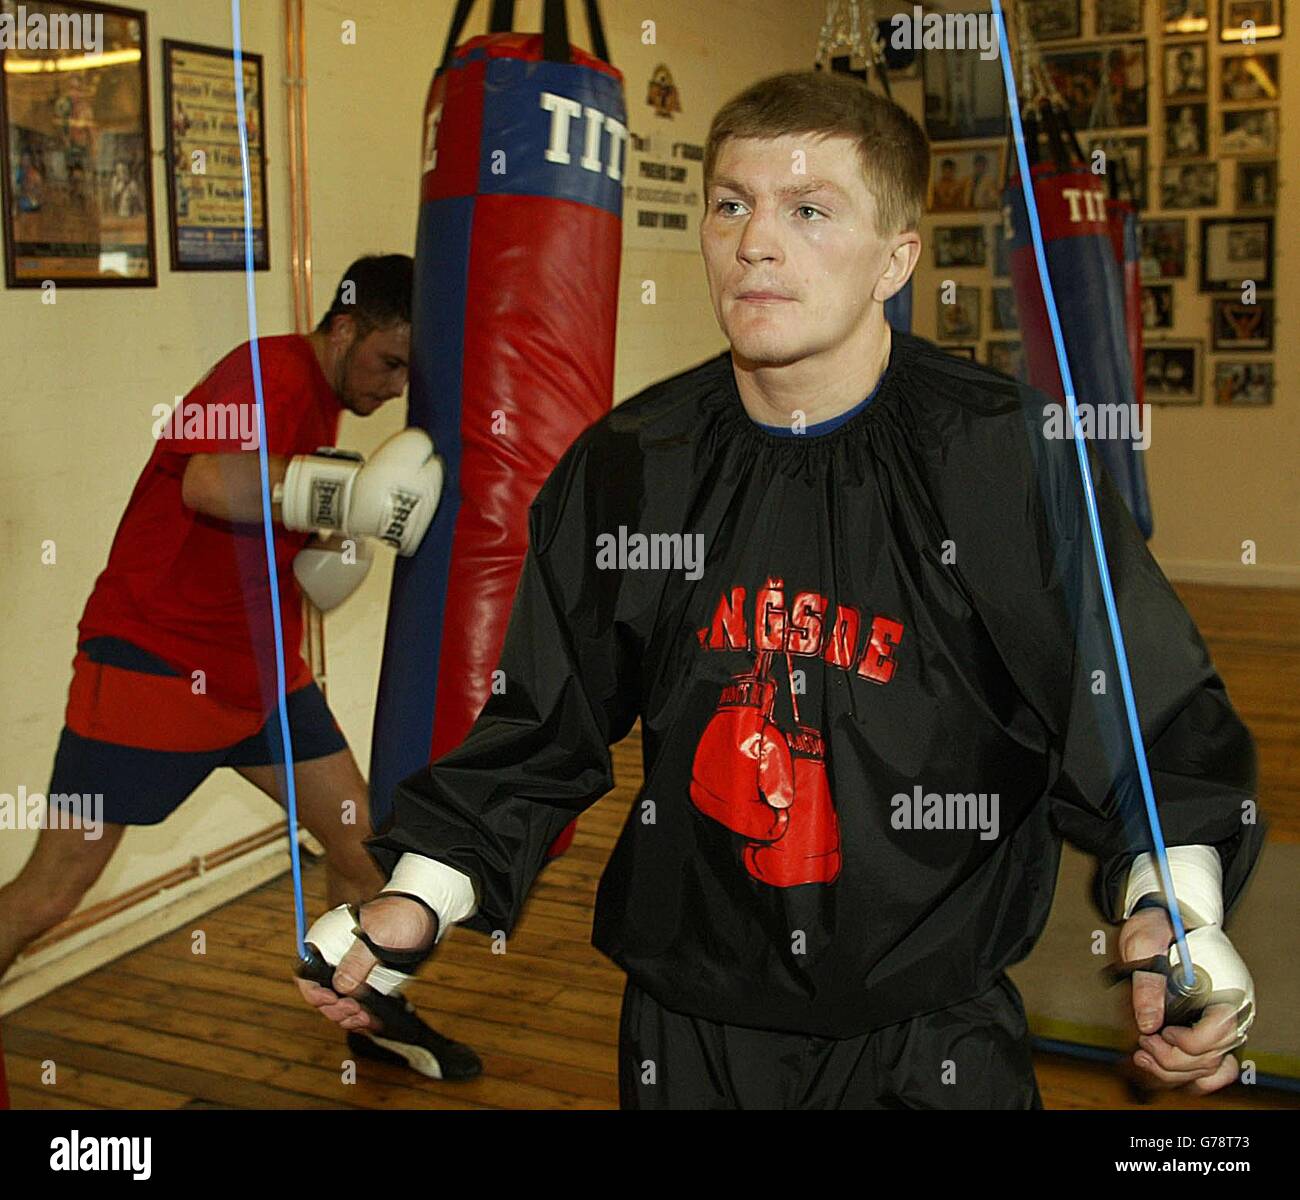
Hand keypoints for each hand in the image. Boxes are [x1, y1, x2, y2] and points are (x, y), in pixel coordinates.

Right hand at [295, 894, 436, 1031]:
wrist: (420, 914)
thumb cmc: (398, 916)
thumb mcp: (377, 935)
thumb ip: (357, 961)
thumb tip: (341, 986)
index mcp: (326, 942)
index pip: (305, 973)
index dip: (314, 992)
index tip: (333, 999)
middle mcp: (333, 960)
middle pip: (321, 994)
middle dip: (336, 1009)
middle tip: (356, 1010)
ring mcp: (348, 972)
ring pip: (338, 1004)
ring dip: (348, 1017)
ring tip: (366, 1018)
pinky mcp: (363, 981)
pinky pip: (355, 1003)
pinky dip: (361, 1016)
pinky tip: (372, 1020)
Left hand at [1117, 907, 1240, 1094]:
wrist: (1168, 916)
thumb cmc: (1160, 925)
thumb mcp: (1145, 943)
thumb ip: (1147, 984)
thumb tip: (1148, 1023)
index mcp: (1226, 985)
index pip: (1217, 1032)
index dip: (1186, 1042)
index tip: (1160, 1032)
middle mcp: (1234, 1007)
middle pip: (1210, 1056)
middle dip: (1171, 1059)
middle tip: (1142, 1044)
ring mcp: (1226, 1019)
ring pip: (1209, 1066)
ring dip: (1175, 1070)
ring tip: (1144, 1055)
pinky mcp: (1214, 1026)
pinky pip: (1217, 1066)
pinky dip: (1196, 1074)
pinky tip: (1168, 1069)